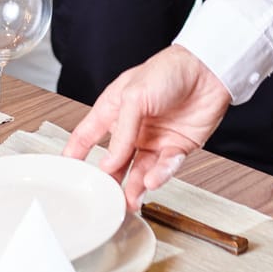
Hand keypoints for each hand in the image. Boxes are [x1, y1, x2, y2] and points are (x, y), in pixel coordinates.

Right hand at [62, 46, 232, 208]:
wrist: (207, 71)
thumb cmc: (168, 71)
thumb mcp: (134, 97)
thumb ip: (121, 133)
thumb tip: (108, 163)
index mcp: (114, 110)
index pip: (87, 135)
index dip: (75, 153)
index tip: (65, 172)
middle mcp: (132, 128)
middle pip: (114, 161)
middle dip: (109, 180)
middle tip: (104, 198)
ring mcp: (154, 139)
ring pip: (140, 170)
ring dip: (134, 186)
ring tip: (128, 200)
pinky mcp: (177, 148)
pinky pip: (165, 167)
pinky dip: (159, 176)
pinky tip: (152, 180)